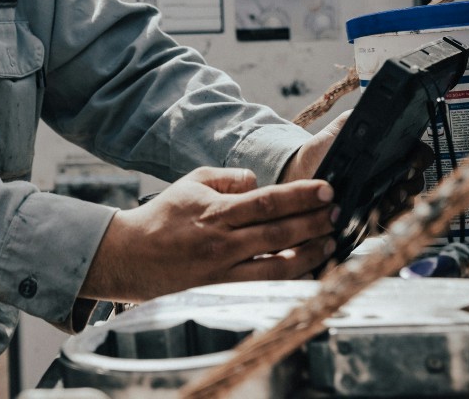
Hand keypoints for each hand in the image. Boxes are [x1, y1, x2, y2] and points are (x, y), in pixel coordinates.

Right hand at [79, 167, 336, 302]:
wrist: (129, 255)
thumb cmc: (162, 216)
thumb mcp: (191, 182)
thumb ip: (227, 177)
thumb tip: (257, 181)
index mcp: (216, 210)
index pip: (268, 201)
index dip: (301, 196)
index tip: (326, 190)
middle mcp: (223, 240)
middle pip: (280, 231)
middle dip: (315, 222)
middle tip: (339, 214)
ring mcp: (223, 269)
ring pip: (278, 264)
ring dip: (310, 253)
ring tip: (330, 242)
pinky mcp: (222, 290)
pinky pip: (263, 286)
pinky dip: (289, 278)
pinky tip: (307, 270)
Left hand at [279, 111, 433, 234]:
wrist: (304, 172)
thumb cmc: (326, 148)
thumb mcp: (342, 127)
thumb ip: (358, 118)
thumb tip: (375, 112)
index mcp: (393, 152)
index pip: (420, 154)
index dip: (420, 159)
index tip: (410, 163)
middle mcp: (395, 176)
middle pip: (417, 182)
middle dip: (411, 185)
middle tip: (398, 186)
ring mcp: (387, 197)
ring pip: (407, 204)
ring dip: (401, 204)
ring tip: (387, 201)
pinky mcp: (374, 218)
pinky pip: (389, 223)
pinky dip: (387, 221)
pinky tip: (376, 216)